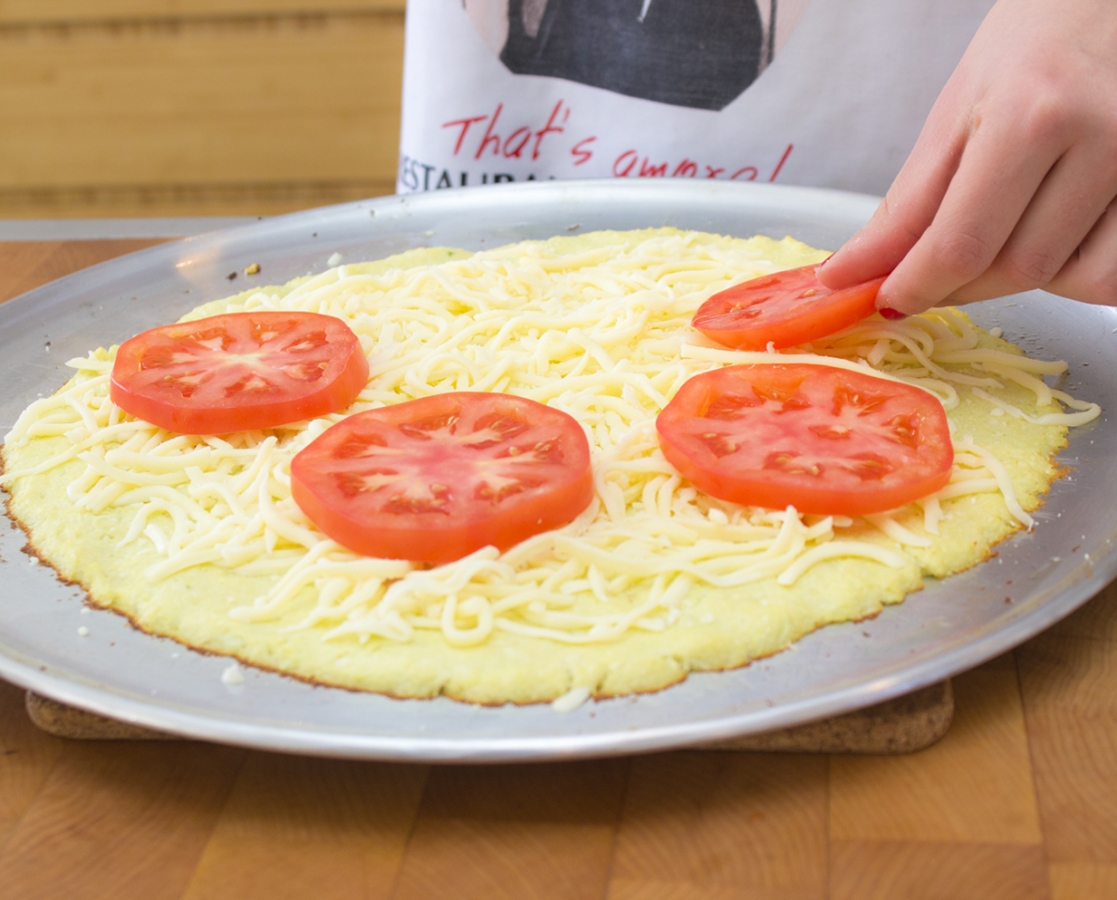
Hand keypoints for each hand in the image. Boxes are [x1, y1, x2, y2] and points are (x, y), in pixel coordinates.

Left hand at [816, 0, 1116, 315]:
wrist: (1116, 0)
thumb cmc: (1038, 43)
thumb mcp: (957, 110)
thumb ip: (909, 204)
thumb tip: (857, 270)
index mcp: (1032, 115)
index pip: (961, 244)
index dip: (916, 287)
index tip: (888, 300)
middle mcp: (1102, 140)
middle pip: (1016, 270)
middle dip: (961, 283)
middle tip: (934, 268)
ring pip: (1072, 280)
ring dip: (1023, 277)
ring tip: (1007, 229)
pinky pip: (1116, 270)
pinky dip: (1077, 271)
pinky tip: (1055, 234)